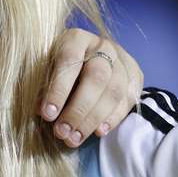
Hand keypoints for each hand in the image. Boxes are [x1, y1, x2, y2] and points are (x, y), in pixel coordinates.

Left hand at [40, 28, 142, 146]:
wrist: (88, 54)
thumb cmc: (59, 64)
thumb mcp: (46, 67)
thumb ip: (44, 85)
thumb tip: (42, 110)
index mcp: (76, 38)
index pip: (68, 60)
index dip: (58, 89)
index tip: (47, 115)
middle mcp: (102, 46)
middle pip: (96, 78)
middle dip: (78, 109)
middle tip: (62, 132)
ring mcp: (123, 60)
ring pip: (114, 91)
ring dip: (93, 119)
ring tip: (75, 138)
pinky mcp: (135, 75)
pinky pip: (129, 100)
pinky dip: (112, 119)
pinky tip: (98, 132)